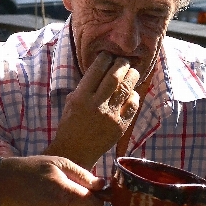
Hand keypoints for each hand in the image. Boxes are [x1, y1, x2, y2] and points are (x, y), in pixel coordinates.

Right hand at [48, 52, 140, 166]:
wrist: (76, 151)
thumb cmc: (71, 124)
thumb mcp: (72, 101)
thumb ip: (86, 86)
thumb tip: (102, 69)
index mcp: (81, 96)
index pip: (97, 70)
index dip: (105, 58)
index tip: (108, 55)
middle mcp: (96, 104)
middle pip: (115, 76)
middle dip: (122, 64)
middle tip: (124, 60)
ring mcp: (110, 116)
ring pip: (126, 88)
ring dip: (132, 76)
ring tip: (132, 71)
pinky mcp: (120, 126)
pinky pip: (133, 105)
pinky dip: (134, 96)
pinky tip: (132, 93)